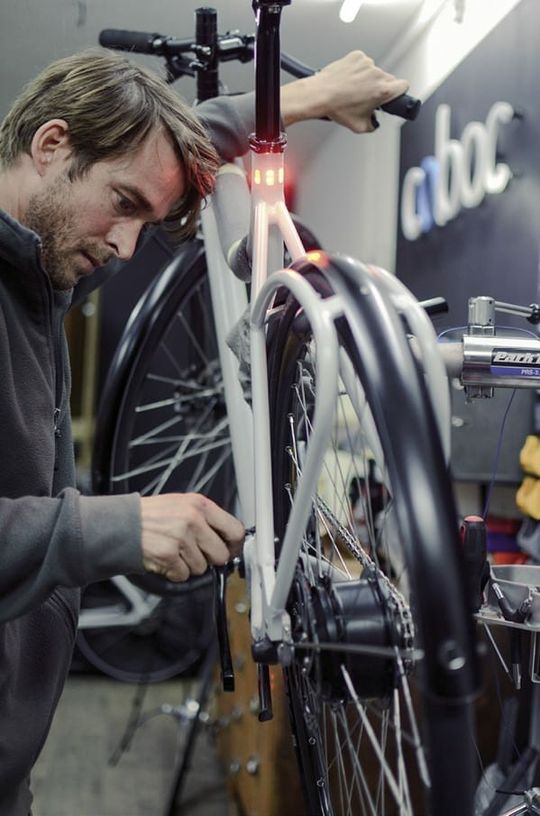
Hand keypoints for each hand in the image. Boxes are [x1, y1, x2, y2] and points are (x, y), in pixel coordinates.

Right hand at [139, 493, 244, 581]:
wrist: (123, 523)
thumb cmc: (153, 515)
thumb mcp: (183, 504)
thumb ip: (207, 518)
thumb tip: (229, 539)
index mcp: (200, 505)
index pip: (235, 530)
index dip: (234, 545)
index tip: (230, 550)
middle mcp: (193, 519)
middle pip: (221, 554)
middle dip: (210, 559)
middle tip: (196, 553)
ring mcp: (181, 538)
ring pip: (201, 568)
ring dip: (189, 565)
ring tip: (174, 551)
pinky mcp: (168, 555)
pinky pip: (184, 575)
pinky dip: (175, 572)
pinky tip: (165, 559)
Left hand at [281, 50, 408, 132]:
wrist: (319, 94)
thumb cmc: (336, 108)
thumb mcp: (360, 126)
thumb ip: (373, 125)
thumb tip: (374, 123)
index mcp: (383, 90)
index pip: (404, 86)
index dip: (399, 92)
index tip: (394, 95)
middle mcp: (377, 74)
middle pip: (388, 79)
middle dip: (380, 88)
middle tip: (367, 97)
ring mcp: (367, 63)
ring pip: (374, 71)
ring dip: (367, 79)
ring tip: (352, 90)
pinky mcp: (357, 56)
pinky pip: (362, 63)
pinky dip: (357, 70)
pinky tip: (348, 80)